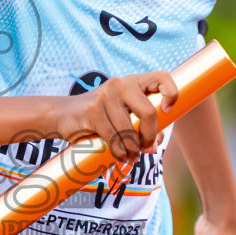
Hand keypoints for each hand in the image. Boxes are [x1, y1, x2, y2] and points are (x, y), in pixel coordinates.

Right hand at [55, 70, 178, 161]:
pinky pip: (113, 137)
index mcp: (133, 82)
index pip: (162, 77)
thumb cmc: (100, 117)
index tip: (168, 111)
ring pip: (129, 130)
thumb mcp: (123, 114)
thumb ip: (142, 125)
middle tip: (147, 149)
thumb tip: (154, 145)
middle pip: (148, 112)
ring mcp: (106, 95)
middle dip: (150, 136)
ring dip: (133, 149)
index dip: (171, 93)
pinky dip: (119, 152)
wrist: (64, 114)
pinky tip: (120, 156)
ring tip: (132, 157)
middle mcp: (121, 84)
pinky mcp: (93, 110)